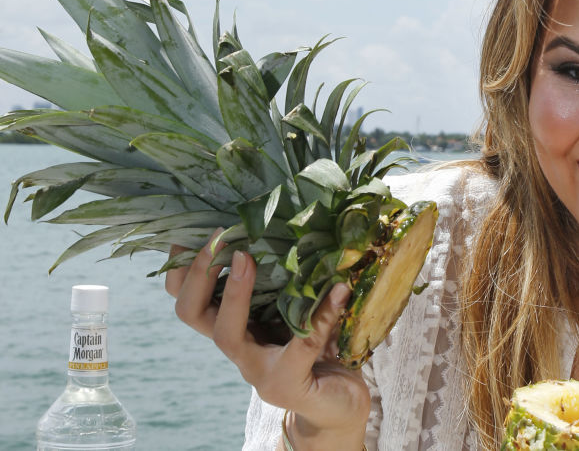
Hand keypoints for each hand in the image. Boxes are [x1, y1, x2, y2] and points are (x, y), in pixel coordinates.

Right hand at [165, 230, 369, 449]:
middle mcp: (239, 351)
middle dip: (199, 273)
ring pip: (226, 333)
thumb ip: (292, 283)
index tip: (190, 233)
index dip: (183, 270)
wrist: (340, 406)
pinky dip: (323, 312)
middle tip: (219, 238)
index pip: (190, 301)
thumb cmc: (321, 352)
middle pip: (192, 313)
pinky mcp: (288, 385)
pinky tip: (340, 288)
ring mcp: (258, 372)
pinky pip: (302, 342)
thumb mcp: (299, 313)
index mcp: (237, 330)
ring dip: (234, 291)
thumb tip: (298, 226)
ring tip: (248, 258)